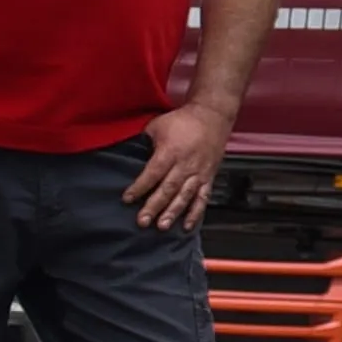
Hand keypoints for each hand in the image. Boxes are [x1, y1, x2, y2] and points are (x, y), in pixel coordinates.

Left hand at [128, 100, 233, 228]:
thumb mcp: (158, 125)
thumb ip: (145, 142)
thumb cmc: (183, 120)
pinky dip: (196, 212)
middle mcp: (185, 164)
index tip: (127, 199)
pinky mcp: (209, 176)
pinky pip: (202, 197)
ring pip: (185, 196)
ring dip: (173, 212)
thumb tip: (132, 156)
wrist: (213, 115)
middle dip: (154, 206)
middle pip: (168, 188)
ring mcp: (199, 172)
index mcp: (171, 151)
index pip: (153, 173)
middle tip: (143, 221)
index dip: (139, 187)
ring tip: (162, 226)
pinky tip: (187, 225)